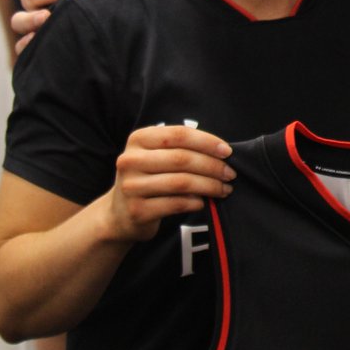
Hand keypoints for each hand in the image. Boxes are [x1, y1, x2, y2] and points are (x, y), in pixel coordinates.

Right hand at [109, 124, 234, 240]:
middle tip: (230, 173)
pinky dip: (195, 202)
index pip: (179, 134)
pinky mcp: (137, 210)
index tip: (227, 151)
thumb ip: (181, 148)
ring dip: (209, 186)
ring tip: (224, 189)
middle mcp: (130, 160)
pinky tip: (204, 202)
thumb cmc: (148, 178)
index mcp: (138, 139)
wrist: (119, 214)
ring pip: (181, 182)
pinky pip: (176, 204)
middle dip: (212, 166)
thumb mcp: (157, 156)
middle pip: (182, 159)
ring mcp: (131, 187)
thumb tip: (222, 151)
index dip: (207, 141)